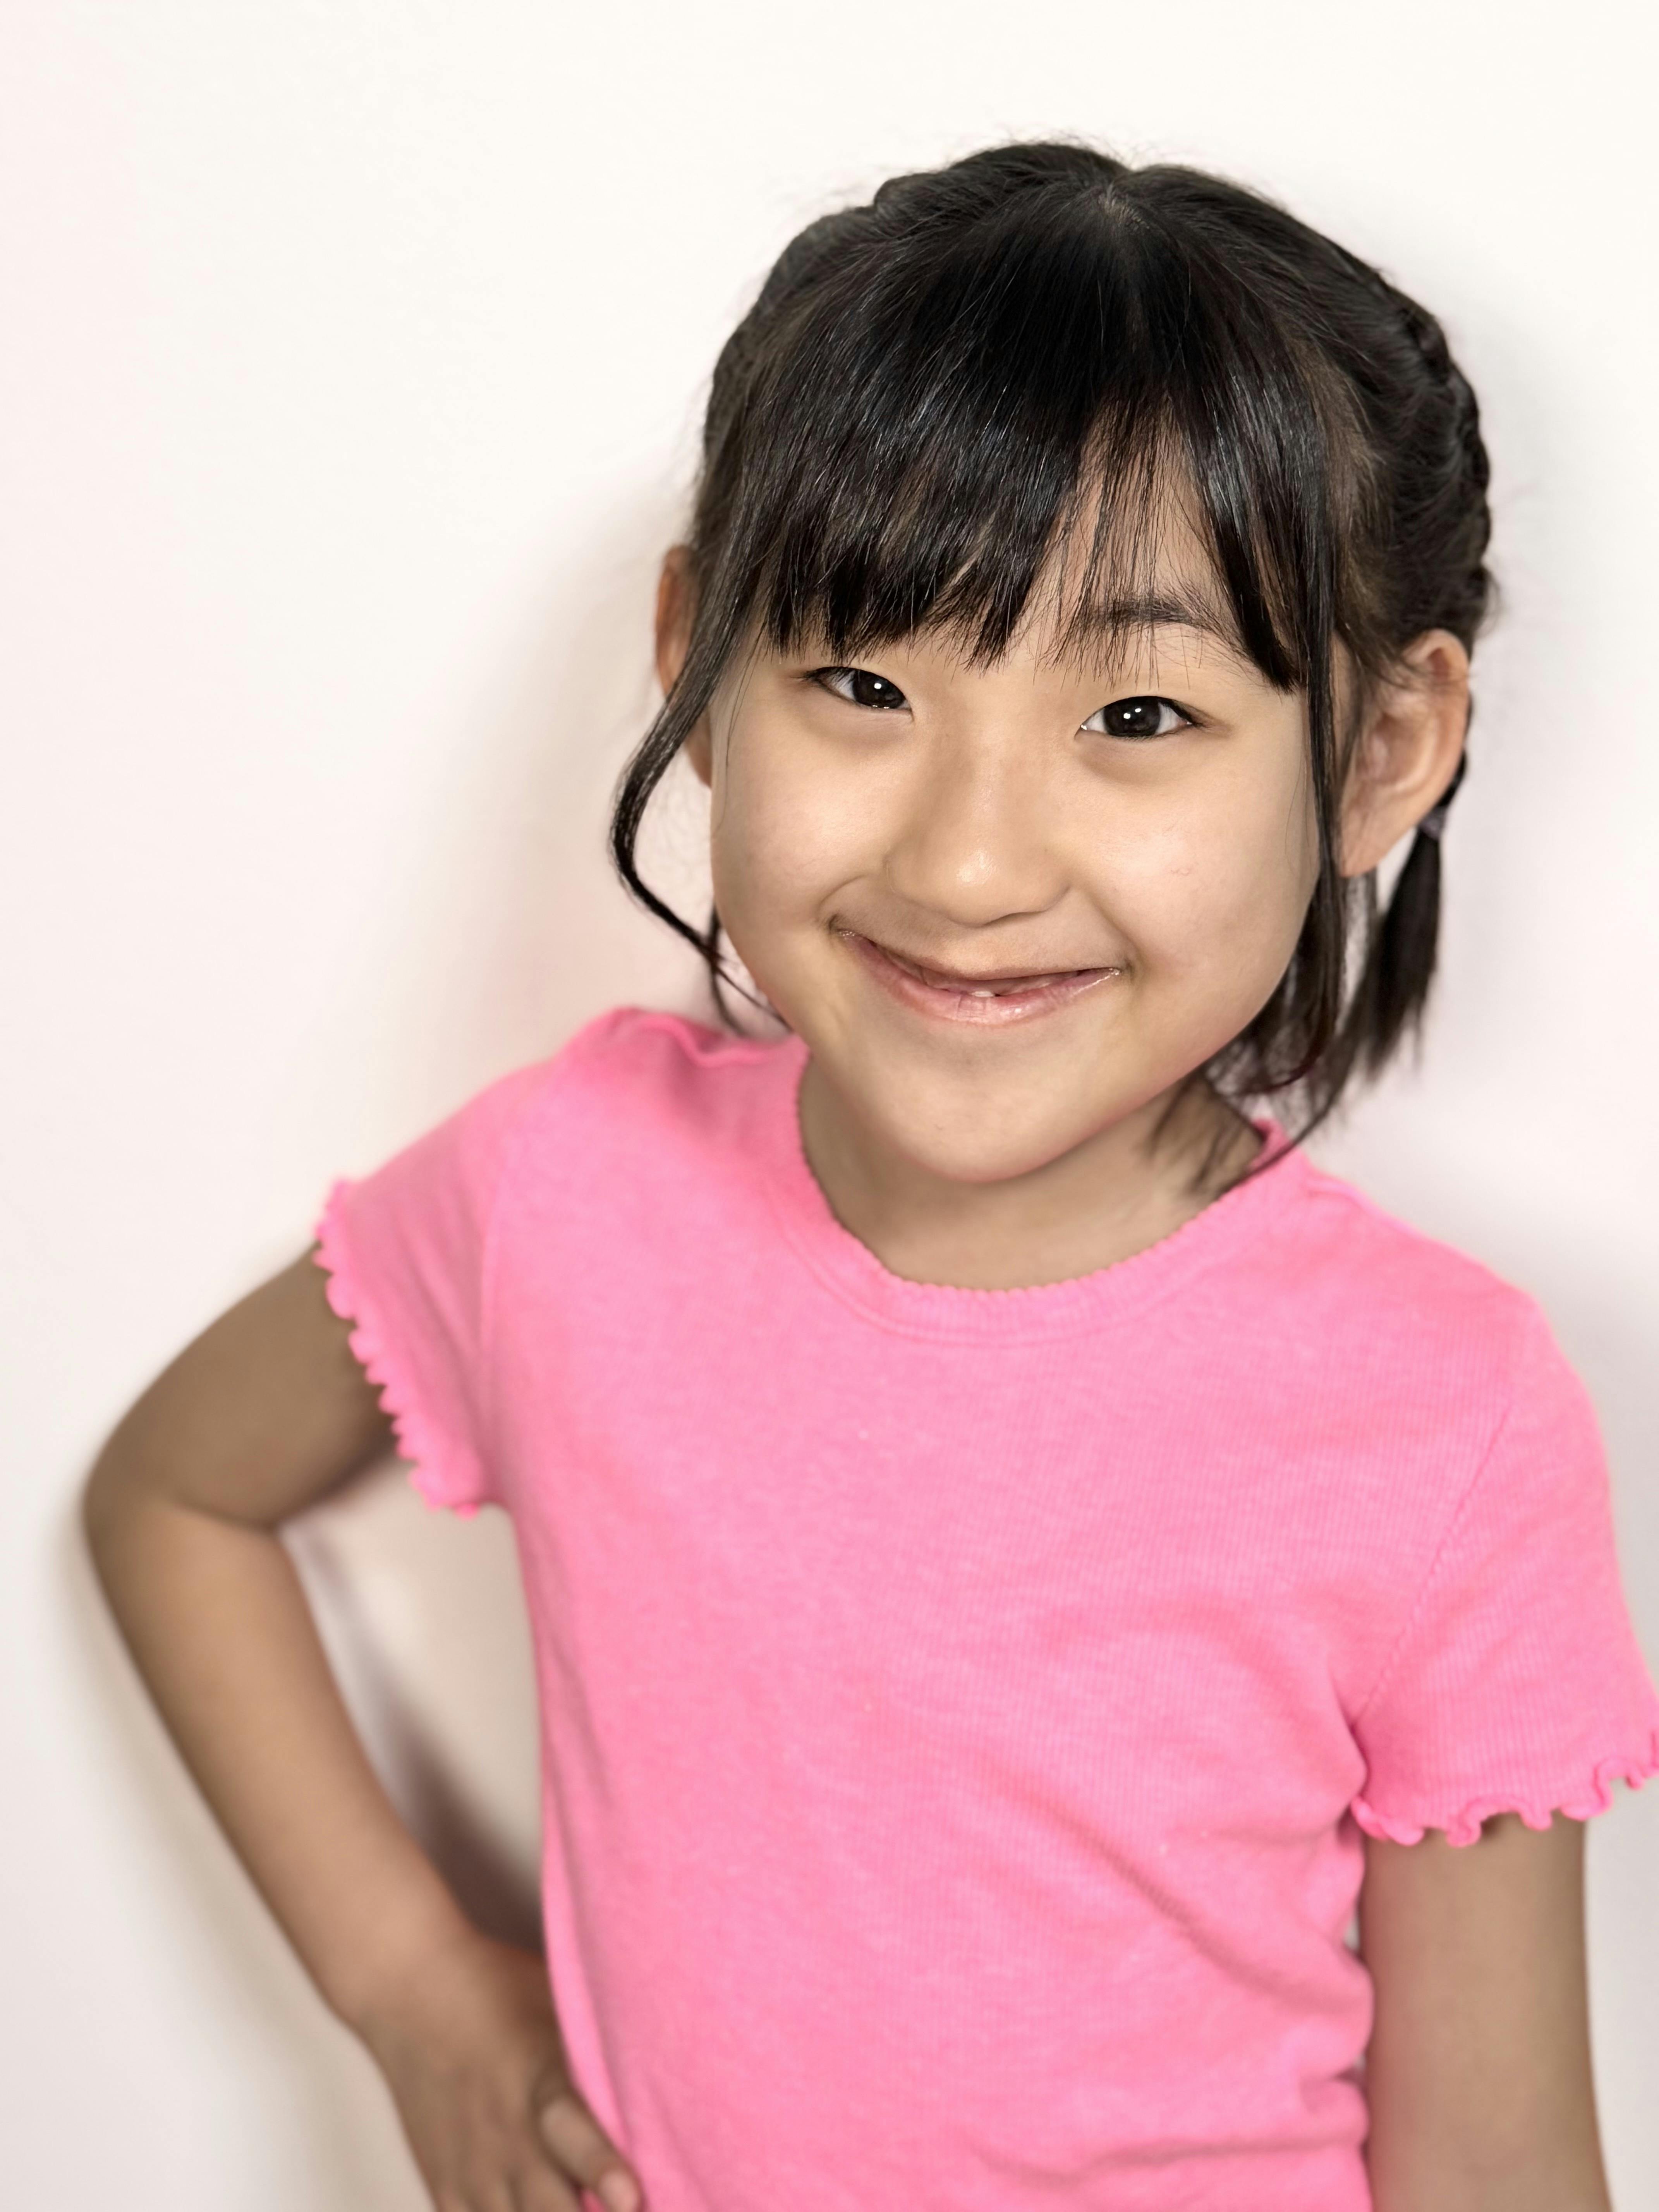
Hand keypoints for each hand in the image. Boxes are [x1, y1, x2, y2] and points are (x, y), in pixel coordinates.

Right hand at [358, 1924, 645, 2211]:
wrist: (410, 1990)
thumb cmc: (499, 1990)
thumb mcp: (558, 2007)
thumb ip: (600, 2058)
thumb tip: (664, 2079)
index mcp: (539, 2084)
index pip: (571, 2135)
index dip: (601, 2170)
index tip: (631, 2198)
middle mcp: (505, 2138)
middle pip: (549, 2211)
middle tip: (631, 2210)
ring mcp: (472, 2172)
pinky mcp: (445, 2188)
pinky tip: (528, 2211)